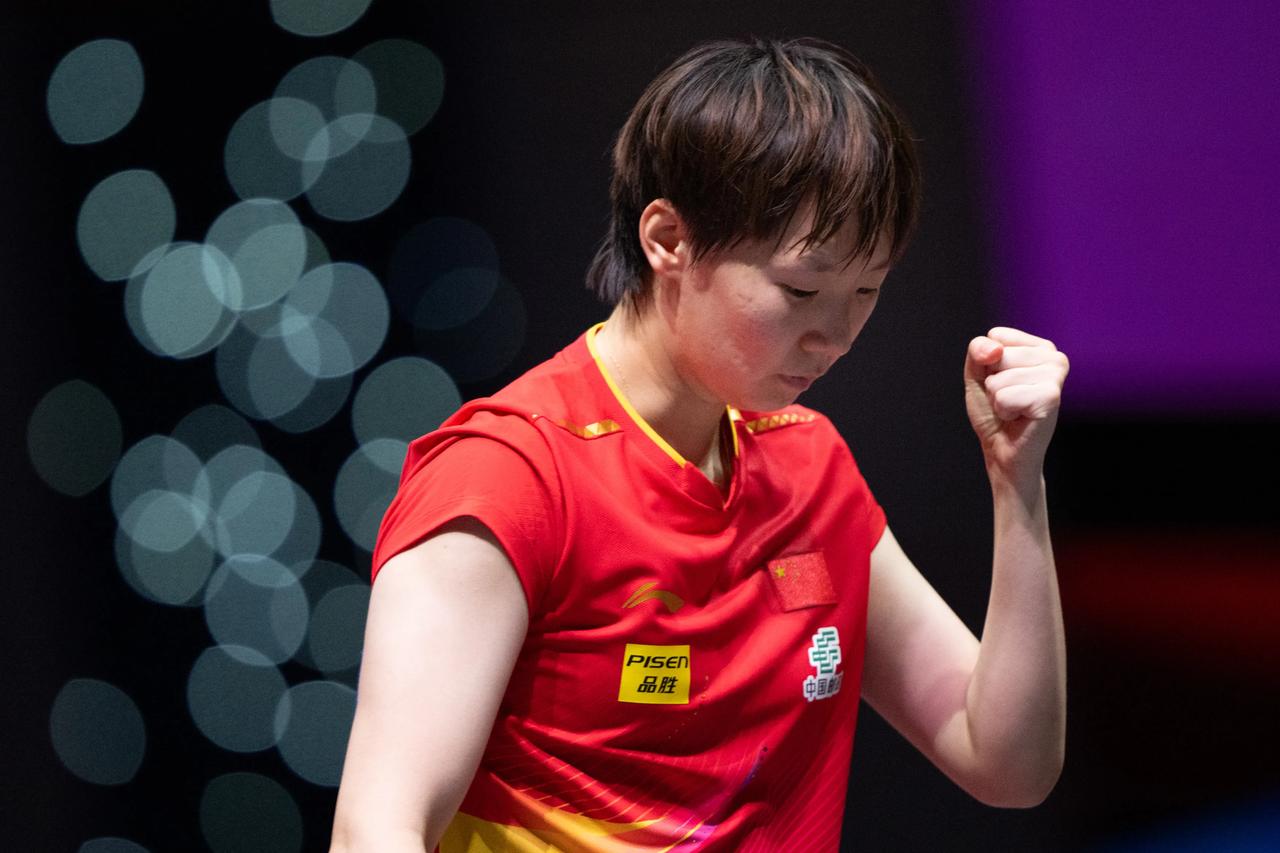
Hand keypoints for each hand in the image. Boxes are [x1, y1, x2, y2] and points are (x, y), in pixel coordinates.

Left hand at [963, 327, 1068, 481]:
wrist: (1004, 451)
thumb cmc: (994, 413)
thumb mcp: (978, 375)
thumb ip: (979, 351)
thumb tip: (995, 350)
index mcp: (1040, 347)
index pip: (996, 335)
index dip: (987, 363)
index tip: (1001, 383)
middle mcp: (1055, 357)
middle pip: (998, 354)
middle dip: (992, 382)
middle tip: (1007, 400)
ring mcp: (1056, 376)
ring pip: (1001, 377)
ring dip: (998, 399)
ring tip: (1013, 410)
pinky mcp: (1050, 397)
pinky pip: (1004, 396)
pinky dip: (1003, 410)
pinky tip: (1019, 418)